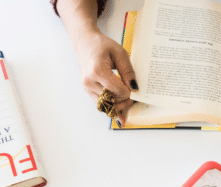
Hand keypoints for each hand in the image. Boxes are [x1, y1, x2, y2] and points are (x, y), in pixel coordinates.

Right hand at [57, 0, 137, 124]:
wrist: (85, 43)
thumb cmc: (102, 46)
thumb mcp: (120, 54)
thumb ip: (128, 72)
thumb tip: (135, 88)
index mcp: (98, 71)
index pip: (117, 90)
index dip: (129, 93)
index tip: (135, 88)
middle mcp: (89, 81)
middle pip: (111, 100)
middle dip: (125, 101)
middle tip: (134, 97)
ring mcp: (86, 87)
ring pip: (105, 104)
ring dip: (118, 105)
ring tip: (128, 101)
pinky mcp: (87, 89)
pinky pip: (100, 103)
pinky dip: (111, 105)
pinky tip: (119, 108)